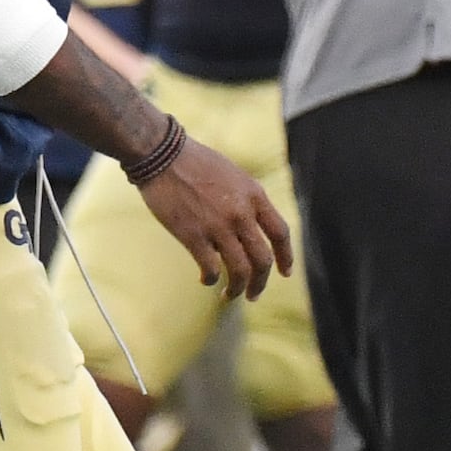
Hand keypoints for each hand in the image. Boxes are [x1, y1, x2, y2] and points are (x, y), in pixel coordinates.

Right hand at [138, 137, 294, 297]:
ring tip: (230, 295)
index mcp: (255, 196)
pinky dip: (211, 280)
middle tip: (254, 295)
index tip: (285, 273)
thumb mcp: (234, 176)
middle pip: (263, 259)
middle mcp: (242, 213)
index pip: (281, 233)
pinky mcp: (193, 235)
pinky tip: (206, 281)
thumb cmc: (196, 163)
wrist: (163, 155)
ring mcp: (218, 226)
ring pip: (240, 270)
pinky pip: (211, 268)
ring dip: (238, 289)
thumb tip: (248, 230)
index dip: (286, 257)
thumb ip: (246, 201)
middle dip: (261, 282)